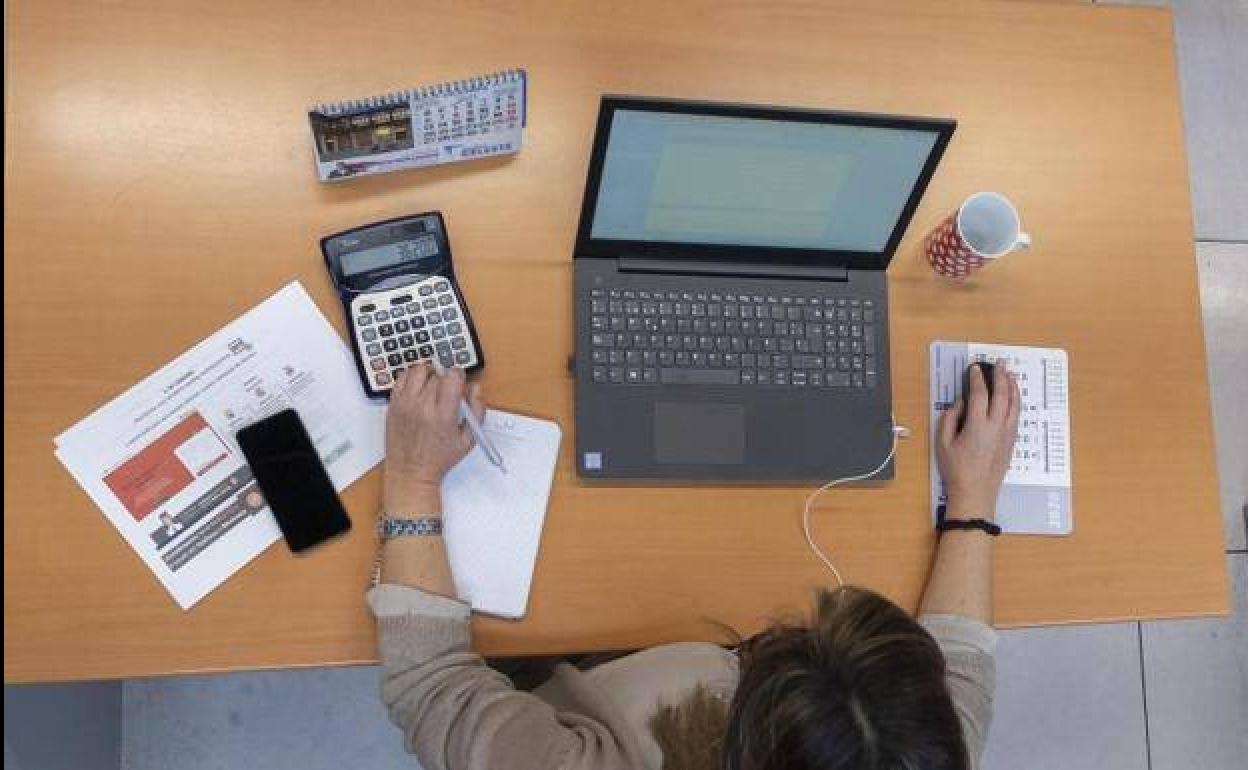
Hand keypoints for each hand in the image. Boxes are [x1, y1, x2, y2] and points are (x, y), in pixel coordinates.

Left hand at [383, 364, 484, 511]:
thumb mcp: (467, 440)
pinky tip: (417, 386)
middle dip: (445, 377)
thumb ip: (476, 411)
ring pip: (418, 370)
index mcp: (443, 414)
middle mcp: (422, 406)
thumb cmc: (438, 459)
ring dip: (428, 373)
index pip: (452, 376)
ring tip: (432, 383)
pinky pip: (401, 378)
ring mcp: (405, 404)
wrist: (410, 472)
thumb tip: (475, 389)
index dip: (459, 374)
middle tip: (447, 389)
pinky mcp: (393, 405)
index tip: (460, 380)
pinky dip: (411, 377)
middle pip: (437, 374)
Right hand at [935, 361, 1020, 520]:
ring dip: (1012, 387)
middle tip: (998, 364)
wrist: (975, 492)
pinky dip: (1015, 402)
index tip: (975, 368)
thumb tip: (960, 403)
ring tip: (1010, 374)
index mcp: (977, 426)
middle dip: (1000, 377)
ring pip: (1014, 404)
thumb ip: (950, 418)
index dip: (977, 379)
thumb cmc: (956, 469)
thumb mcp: (943, 443)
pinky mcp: (1011, 441)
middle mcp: (996, 427)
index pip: (979, 395)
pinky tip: (1013, 397)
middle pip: (1002, 395)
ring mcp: (1007, 434)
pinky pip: (1016, 415)